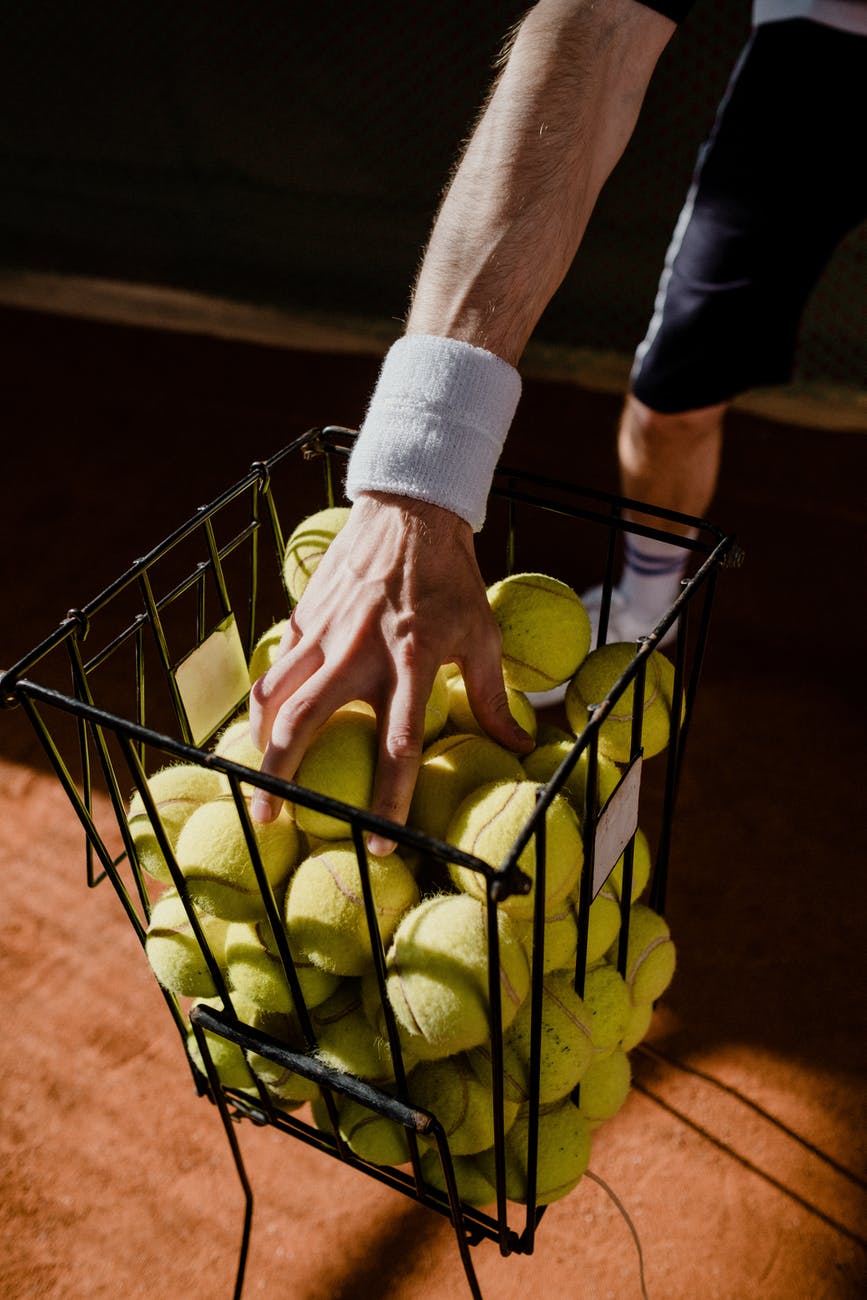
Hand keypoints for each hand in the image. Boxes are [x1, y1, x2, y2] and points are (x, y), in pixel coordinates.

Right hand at [248, 491, 533, 852]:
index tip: (381, 844)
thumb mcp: (483, 635)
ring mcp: (324, 633)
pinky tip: (265, 723)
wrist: (409, 512)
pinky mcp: (304, 616)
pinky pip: (276, 665)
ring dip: (258, 740)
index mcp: (411, 662)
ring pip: (273, 694)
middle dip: (281, 777)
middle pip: (304, 724)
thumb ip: (494, 698)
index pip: (396, 745)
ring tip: (256, 775)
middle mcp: (358, 652)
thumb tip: (520, 748)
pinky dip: (266, 699)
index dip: (388, 800)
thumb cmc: (452, 579)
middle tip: (271, 817)